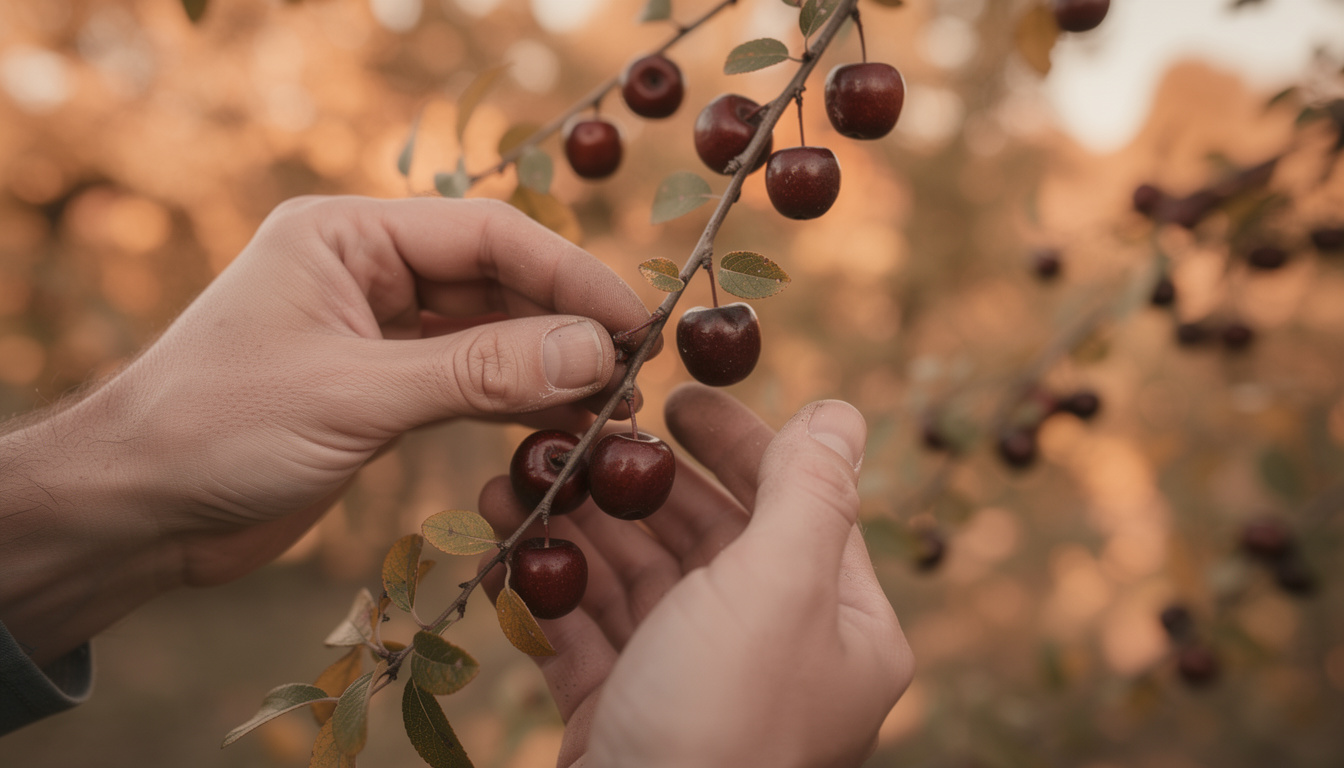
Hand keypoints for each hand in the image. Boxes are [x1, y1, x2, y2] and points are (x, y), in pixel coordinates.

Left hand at [0, 196, 651, 664]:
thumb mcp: (356, 394)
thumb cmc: (222, 429)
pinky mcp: (380, 390)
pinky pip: (466, 383)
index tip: (635, 321)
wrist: (135, 510)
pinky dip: (513, 402)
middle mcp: (367, 272)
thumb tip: (595, 353)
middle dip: (564, 324)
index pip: (486, 237)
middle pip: (495, 282)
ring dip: (546, 366)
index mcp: (348, 236)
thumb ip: (479, 372)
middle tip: (634, 372)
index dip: (568, 275)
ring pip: (487, 335)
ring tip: (611, 404)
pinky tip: (561, 425)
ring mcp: (376, 331)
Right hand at [478, 384, 912, 766]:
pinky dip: (550, 588)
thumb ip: (810, 489)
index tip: (677, 396)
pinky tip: (501, 539)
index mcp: (839, 625)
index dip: (739, 442)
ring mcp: (697, 689)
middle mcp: (776, 654)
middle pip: (708, 537)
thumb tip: (840, 410)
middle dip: (640, 483)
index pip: (797, 503)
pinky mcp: (627, 717)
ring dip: (582, 526)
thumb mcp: (779, 585)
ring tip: (519, 472)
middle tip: (580, 430)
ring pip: (641, 581)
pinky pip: (590, 633)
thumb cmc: (722, 720)